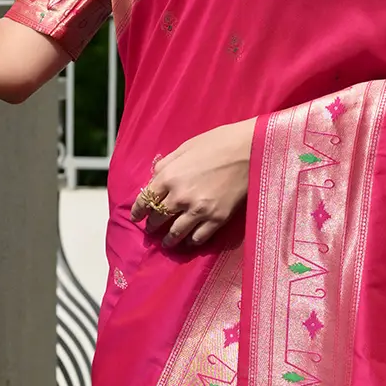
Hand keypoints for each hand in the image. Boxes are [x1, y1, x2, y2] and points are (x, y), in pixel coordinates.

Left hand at [133, 119, 255, 247]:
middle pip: (158, 218)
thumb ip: (167, 164)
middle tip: (151, 230)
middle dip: (152, 226)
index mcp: (169, 177)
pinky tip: (189, 242)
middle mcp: (179, 197)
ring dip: (168, 239)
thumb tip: (156, 176)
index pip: (145, 200)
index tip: (136, 217)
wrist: (250, 150)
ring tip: (166, 243)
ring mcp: (198, 210)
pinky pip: (199, 238)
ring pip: (176, 233)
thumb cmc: (218, 142)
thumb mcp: (186, 147)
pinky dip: (191, 242)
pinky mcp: (216, 219)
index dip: (138, 211)